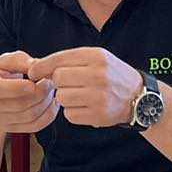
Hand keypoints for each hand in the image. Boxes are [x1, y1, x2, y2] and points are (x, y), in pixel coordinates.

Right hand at [0, 51, 58, 134]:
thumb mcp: (5, 62)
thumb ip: (20, 61)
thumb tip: (36, 65)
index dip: (18, 87)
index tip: (34, 81)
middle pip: (20, 104)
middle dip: (41, 91)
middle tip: (50, 80)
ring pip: (30, 116)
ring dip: (46, 102)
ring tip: (51, 89)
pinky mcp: (11, 129)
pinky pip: (35, 126)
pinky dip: (48, 115)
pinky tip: (52, 102)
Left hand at [25, 47, 143, 127]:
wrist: (139, 97)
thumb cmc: (112, 76)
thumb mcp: (97, 59)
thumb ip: (69, 61)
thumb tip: (36, 67)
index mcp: (97, 56)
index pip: (60, 59)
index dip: (42, 66)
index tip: (32, 72)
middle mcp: (99, 75)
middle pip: (58, 78)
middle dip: (58, 83)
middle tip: (68, 85)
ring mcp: (99, 96)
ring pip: (62, 97)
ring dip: (65, 98)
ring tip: (79, 96)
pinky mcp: (98, 115)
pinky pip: (70, 115)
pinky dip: (73, 112)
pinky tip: (85, 107)